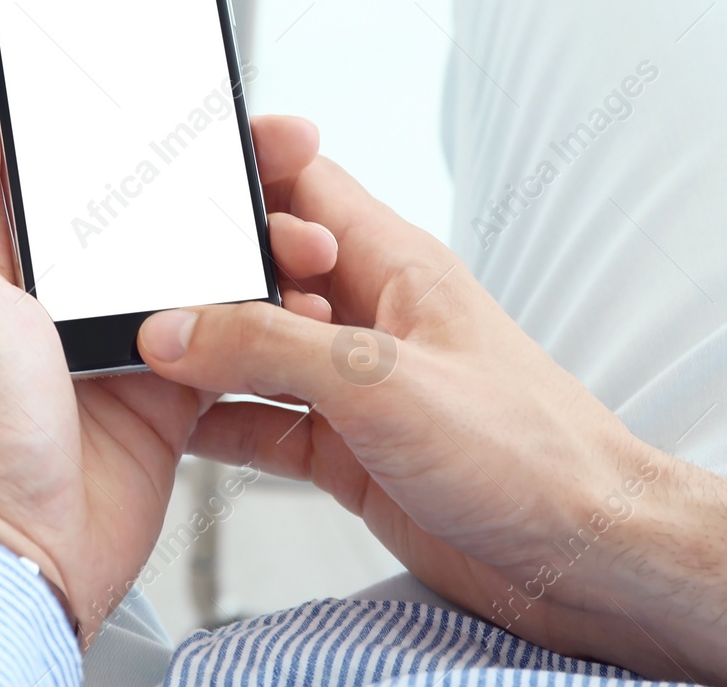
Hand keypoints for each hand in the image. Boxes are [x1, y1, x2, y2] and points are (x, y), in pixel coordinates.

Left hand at [0, 115, 335, 642]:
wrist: (19, 555)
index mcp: (6, 261)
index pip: (80, 176)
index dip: (137, 139)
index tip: (199, 112)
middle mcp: (65, 296)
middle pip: (155, 213)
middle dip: (223, 182)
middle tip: (284, 153)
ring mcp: (123, 341)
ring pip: (205, 267)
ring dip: (259, 245)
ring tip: (308, 239)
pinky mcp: (169, 390)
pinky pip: (230, 336)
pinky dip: (270, 315)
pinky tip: (303, 297)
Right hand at [138, 154, 726, 684]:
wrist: (584, 558)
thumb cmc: (531, 455)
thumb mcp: (383, 383)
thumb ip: (271, 348)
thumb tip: (178, 329)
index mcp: (394, 266)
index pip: (302, 184)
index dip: (242, 169)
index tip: (175, 174)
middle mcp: (370, 318)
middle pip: (264, 269)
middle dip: (203, 275)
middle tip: (144, 294)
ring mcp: (357, 386)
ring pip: (257, 349)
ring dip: (205, 354)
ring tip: (142, 358)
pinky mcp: (350, 450)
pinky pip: (265, 422)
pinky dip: (221, 423)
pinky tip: (182, 427)